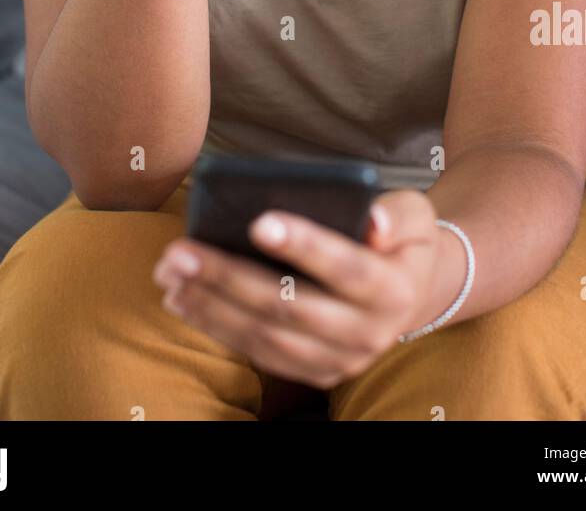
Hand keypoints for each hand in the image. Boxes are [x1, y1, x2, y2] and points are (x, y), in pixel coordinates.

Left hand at [151, 189, 448, 388]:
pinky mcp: (315, 372)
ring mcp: (340, 360)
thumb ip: (395, 214)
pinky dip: (218, 327)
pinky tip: (184, 299)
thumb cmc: (401, 239)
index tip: (258, 221)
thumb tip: (373, 222)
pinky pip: (260, 354)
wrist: (411, 291)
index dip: (304, 246)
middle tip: (181, 251)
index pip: (347, 268)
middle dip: (229, 278)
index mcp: (395, 290)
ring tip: (171, 273)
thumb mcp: (414, 213)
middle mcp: (368, 333)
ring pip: (266, 337)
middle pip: (290, 306)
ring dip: (211, 306)